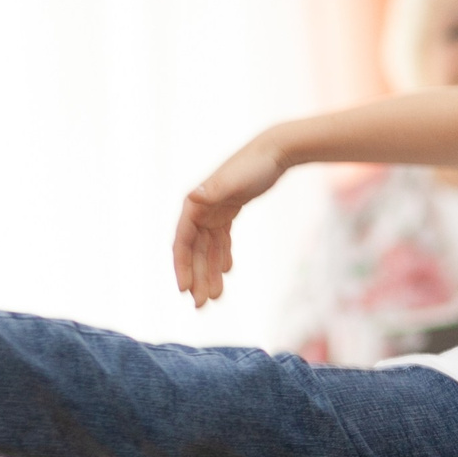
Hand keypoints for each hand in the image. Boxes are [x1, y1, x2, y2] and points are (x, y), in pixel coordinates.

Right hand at [174, 134, 284, 307]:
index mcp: (195, 204)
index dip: (182, 267)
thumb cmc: (256, 165)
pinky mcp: (228, 210)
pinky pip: (221, 239)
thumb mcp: (235, 179)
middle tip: (202, 305)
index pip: (182, 242)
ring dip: (209, 271)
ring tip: (215, 296)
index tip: (185, 290)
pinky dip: (222, 256)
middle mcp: (200, 208)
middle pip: (195, 250)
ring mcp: (214, 210)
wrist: (276, 151)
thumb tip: (194, 198)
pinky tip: (227, 272)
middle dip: (197, 277)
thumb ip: (214, 190)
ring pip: (208, 248)